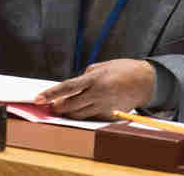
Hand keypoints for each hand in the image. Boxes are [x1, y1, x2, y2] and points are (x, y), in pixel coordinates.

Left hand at [33, 59, 154, 119]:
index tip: (38, 99)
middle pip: (69, 106)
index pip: (67, 87)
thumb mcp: (101, 66)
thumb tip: (71, 87)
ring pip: (78, 115)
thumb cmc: (123, 70)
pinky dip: (85, 113)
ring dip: (69, 112)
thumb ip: (85, 76)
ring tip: (64, 106)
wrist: (146, 82)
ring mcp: (103, 106)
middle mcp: (97, 94)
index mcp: (94, 78)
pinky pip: (91, 117)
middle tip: (51, 105)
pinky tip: (86, 106)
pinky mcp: (109, 115)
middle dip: (57, 107)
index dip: (50, 94)